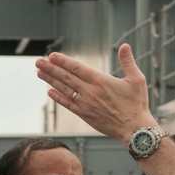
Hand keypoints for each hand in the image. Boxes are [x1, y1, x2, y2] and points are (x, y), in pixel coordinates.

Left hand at [35, 43, 154, 142]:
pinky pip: (68, 104)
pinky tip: (50, 92)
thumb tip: (125, 45)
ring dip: (50, 80)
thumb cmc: (137, 104)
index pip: (77, 67)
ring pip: (64, 89)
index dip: (63, 61)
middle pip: (66, 77)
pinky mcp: (85, 115)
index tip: (52, 56)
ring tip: (39, 73)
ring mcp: (86, 104)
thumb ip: (128, 62)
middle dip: (50, 68)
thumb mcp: (137, 79)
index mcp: (101, 80)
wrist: (134, 129)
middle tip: (37, 61)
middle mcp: (90, 92)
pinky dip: (58, 98)